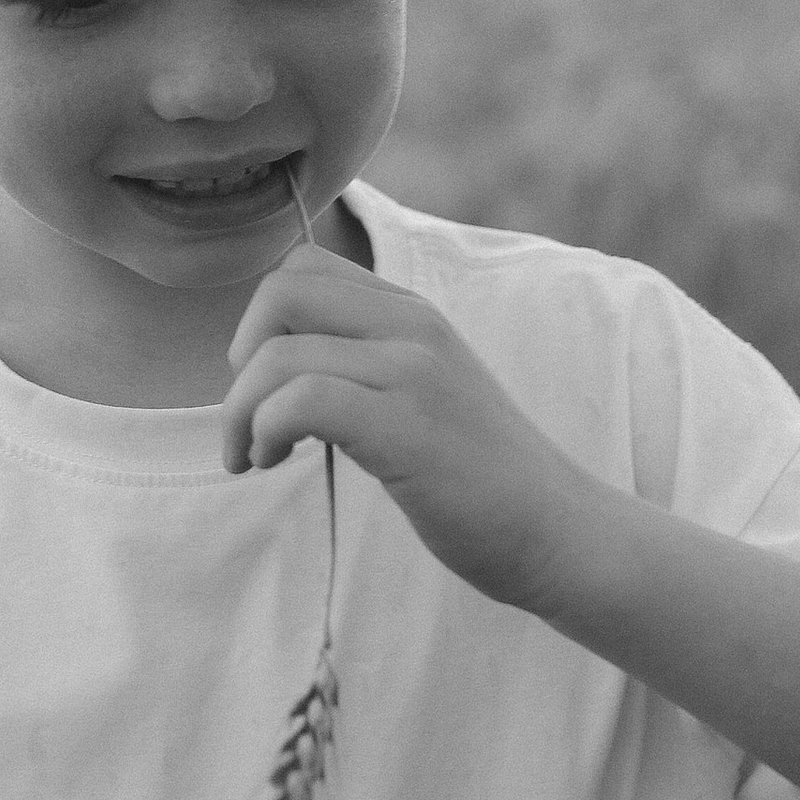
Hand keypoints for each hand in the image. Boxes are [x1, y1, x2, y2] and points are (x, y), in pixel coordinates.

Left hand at [222, 243, 598, 613]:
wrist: (560, 531)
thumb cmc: (482, 479)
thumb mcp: (423, 395)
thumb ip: (367, 366)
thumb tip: (276, 370)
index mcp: (413, 314)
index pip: (305, 267)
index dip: (263, 322)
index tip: (269, 386)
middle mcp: (413, 327)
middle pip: (281, 290)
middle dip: (240, 358)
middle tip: (253, 418)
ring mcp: (413, 373)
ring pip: (279, 353)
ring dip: (241, 411)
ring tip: (257, 455)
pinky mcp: (408, 428)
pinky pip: (302, 400)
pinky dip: (266, 431)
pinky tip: (274, 462)